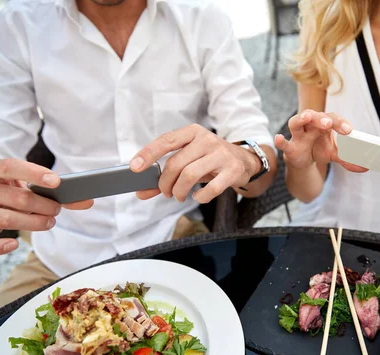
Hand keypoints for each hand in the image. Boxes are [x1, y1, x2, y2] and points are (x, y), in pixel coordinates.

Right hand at [0, 159, 92, 255]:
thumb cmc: (8, 195)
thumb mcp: (27, 188)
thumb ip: (56, 194)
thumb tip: (88, 201)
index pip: (11, 167)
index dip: (34, 173)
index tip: (57, 182)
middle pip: (16, 198)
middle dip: (43, 205)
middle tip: (56, 210)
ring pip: (4, 219)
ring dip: (33, 223)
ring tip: (48, 223)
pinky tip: (15, 244)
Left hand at [130, 124, 260, 203]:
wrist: (244, 161)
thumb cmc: (210, 159)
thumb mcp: (190, 160)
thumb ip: (165, 175)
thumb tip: (141, 192)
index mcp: (193, 132)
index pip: (166, 141)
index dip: (148, 154)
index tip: (135, 167)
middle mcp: (207, 140)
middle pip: (176, 163)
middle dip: (165, 183)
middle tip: (166, 192)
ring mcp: (221, 154)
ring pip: (190, 176)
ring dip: (179, 191)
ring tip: (179, 196)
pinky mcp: (232, 170)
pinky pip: (210, 188)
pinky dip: (200, 196)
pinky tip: (197, 195)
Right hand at [274, 109, 367, 171]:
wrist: (303, 160)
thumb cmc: (319, 149)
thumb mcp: (335, 154)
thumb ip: (348, 159)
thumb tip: (366, 167)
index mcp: (324, 123)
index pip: (333, 118)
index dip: (341, 123)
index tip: (349, 131)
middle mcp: (310, 125)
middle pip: (315, 116)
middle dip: (322, 119)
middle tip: (329, 124)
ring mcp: (299, 135)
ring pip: (297, 122)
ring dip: (301, 119)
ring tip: (306, 117)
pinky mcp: (290, 146)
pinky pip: (284, 142)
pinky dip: (280, 140)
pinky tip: (279, 138)